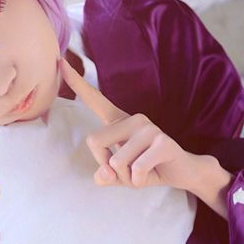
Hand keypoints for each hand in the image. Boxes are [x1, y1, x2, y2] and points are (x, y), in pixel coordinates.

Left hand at [60, 57, 197, 191]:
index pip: (94, 99)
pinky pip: (135, 169)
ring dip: (125, 178)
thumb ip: (104, 175)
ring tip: (141, 173)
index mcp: (118, 121)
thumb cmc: (146, 170)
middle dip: (105, 166)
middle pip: (94, 141)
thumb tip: (103, 174)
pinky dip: (138, 181)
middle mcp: (132, 119)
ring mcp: (148, 128)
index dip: (76, 82)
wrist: (183, 172)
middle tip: (126, 171)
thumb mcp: (120, 175)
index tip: (60, 61)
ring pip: (115, 161)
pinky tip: (150, 175)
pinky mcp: (162, 142)